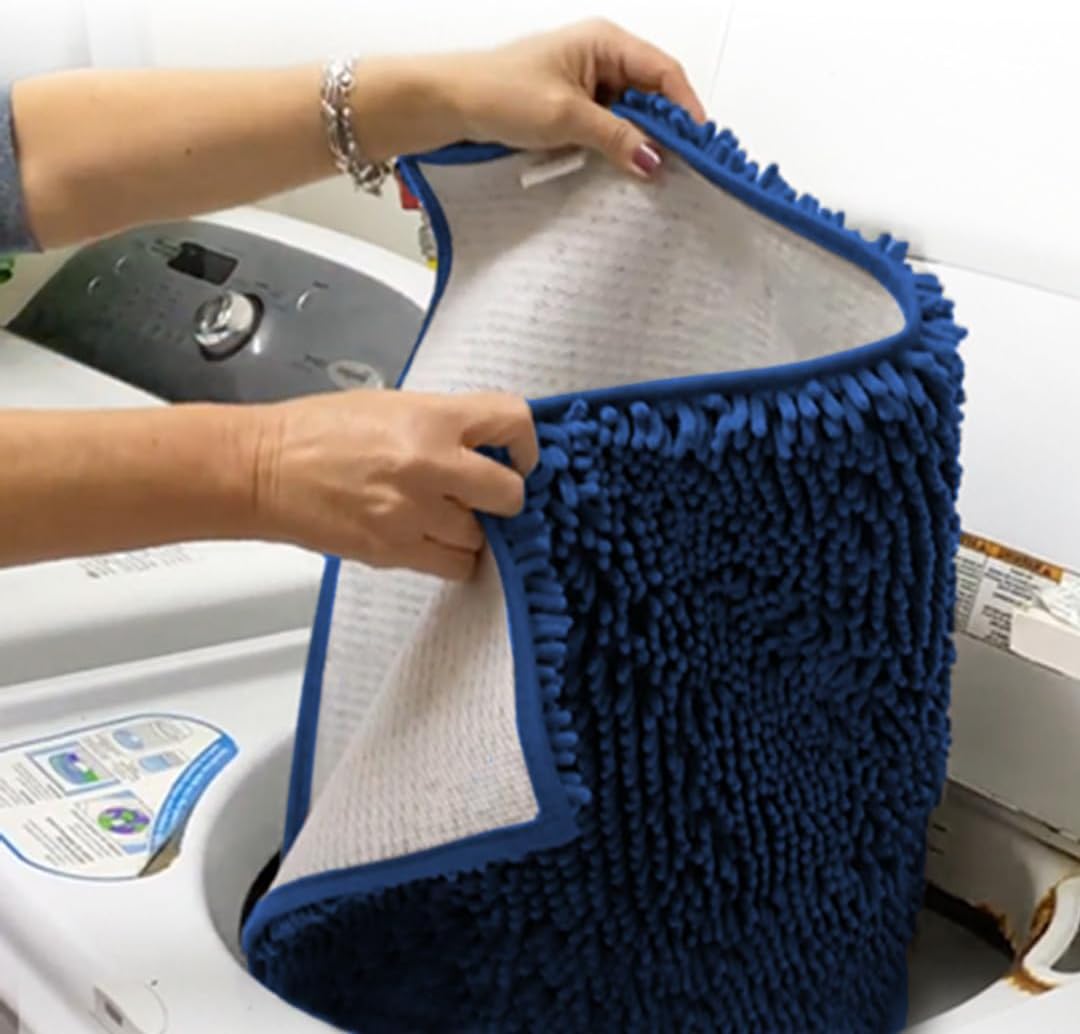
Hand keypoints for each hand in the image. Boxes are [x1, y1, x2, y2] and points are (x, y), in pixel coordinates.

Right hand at [250, 390, 537, 579]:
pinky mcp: (395, 550)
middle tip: (487, 495)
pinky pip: (454, 565)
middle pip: (509, 493)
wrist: (265, 469)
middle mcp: (431, 465)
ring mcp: (414, 512)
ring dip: (473, 529)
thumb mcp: (392, 405)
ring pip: (482, 537)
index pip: (513, 421)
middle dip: (504, 496)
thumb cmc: (318, 432)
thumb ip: (445, 425)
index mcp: (432, 418)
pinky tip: (433, 539)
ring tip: (445, 516)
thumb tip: (487, 447)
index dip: (527, 445)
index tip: (521, 458)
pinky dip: (453, 556)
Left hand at [353, 20, 704, 178]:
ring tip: (647, 174)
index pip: (663, 73)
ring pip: (628, 115)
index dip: (685, 110)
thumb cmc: (500, 93)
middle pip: (650, 95)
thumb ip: (617, 138)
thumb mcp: (567, 118)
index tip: (699, 146)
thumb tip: (655, 161)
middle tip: (677, 168)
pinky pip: (605, 128)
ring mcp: (584, 83)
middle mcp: (599, 58)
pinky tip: (616, 170)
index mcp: (604, 42)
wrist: (449, 104)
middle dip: (663, 131)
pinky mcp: (569, 108)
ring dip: (636, 143)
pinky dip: (613, 148)